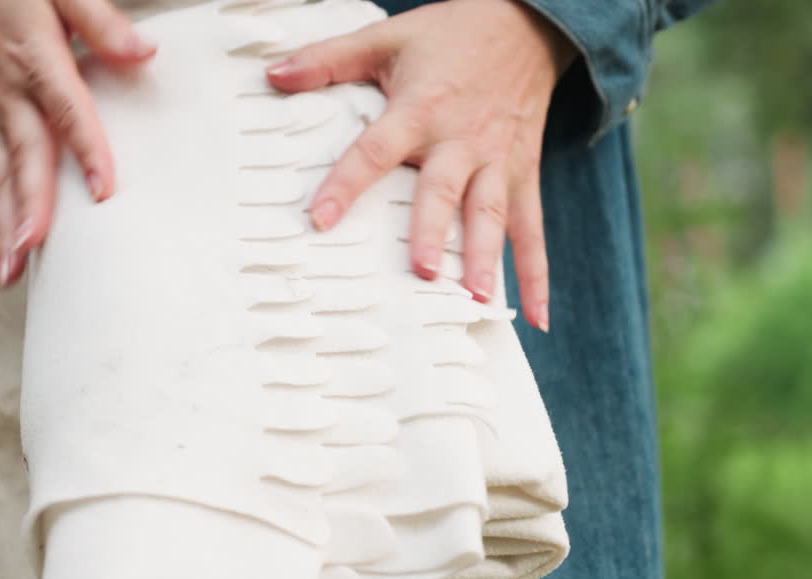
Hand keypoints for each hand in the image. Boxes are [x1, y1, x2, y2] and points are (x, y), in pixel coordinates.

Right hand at [0, 0, 157, 287]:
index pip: (66, 110)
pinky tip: (1, 258)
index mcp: (36, 57)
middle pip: (23, 155)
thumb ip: (101, 23)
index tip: (102, 190)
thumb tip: (145, 52)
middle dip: (27, 205)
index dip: (85, 150)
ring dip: (1, 226)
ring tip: (9, 274)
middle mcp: (9, 91)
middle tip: (33, 249)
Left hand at [265, 0, 574, 330]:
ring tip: (476, 297)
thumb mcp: (386, 37)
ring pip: (492, 214)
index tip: (320, 219)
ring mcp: (498, 161)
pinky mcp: (524, 174)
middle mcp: (461, 140)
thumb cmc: (452, 34)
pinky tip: (538, 316)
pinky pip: (533, 228)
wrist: (529, 21)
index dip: (347, 183)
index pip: (376, 150)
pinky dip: (538, 274)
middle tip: (421, 270)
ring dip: (485, 257)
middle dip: (433, 231)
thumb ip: (328, 59)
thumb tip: (273, 75)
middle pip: (444, 190)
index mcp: (420, 109)